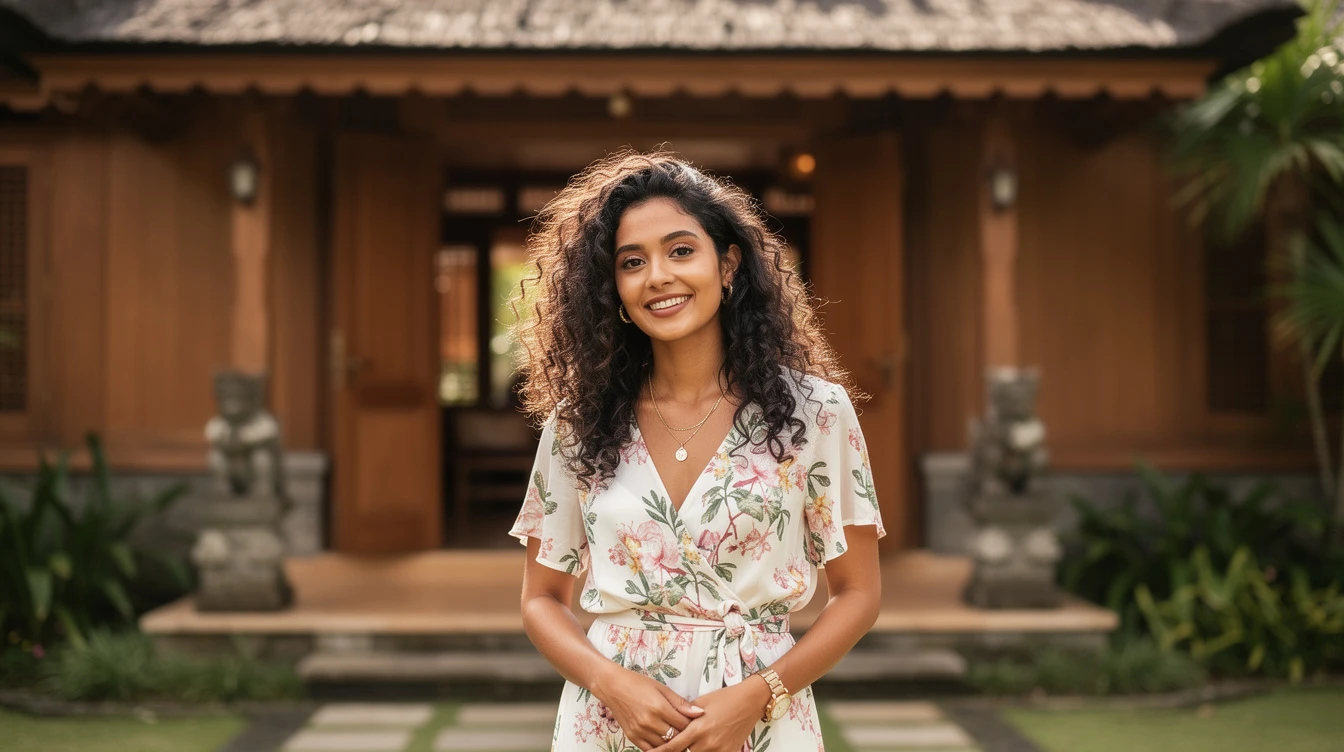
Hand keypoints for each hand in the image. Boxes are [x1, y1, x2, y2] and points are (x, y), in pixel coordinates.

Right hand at [592, 665, 704, 750]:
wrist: (612, 686)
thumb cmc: (637, 683)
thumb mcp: (662, 688)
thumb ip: (681, 703)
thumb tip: (699, 712)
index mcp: (659, 708)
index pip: (684, 724)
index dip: (692, 724)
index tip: (694, 721)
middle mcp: (650, 722)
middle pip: (676, 737)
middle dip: (684, 734)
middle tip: (687, 728)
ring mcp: (640, 732)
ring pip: (665, 745)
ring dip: (672, 741)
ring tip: (675, 733)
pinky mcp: (633, 737)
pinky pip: (650, 750)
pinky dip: (659, 747)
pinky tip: (663, 740)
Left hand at [647, 677, 770, 751]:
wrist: (750, 701)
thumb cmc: (725, 698)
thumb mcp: (701, 702)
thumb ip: (684, 715)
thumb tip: (670, 723)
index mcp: (698, 728)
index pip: (672, 747)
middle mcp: (708, 743)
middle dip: (675, 751)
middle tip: (666, 747)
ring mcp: (720, 750)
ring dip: (690, 751)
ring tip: (685, 744)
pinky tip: (700, 747)